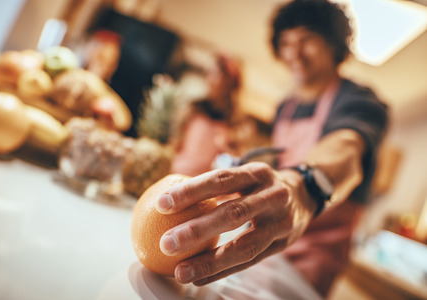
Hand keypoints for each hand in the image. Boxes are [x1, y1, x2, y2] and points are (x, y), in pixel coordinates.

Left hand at [155, 162, 315, 284]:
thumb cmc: (260, 186)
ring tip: (180, 272)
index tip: (161, 204)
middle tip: (165, 243)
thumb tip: (167, 201)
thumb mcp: (245, 175)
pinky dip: (223, 271)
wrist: (305, 195)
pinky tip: (198, 278)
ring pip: (244, 245)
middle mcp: (272, 195)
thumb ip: (216, 187)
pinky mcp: (284, 244)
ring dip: (210, 261)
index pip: (220, 179)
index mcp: (257, 173)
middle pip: (233, 213)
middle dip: (197, 230)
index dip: (190, 191)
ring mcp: (282, 222)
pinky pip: (250, 261)